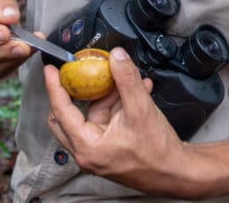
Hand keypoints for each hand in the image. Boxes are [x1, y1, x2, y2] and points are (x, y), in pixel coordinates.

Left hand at [43, 47, 204, 196]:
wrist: (176, 172)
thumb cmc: (157, 151)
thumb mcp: (140, 110)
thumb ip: (127, 80)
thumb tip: (116, 55)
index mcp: (87, 146)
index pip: (62, 111)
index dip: (55, 87)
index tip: (51, 69)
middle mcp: (88, 152)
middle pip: (67, 117)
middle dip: (75, 93)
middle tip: (79, 73)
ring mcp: (98, 152)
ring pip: (91, 117)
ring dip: (105, 96)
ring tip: (124, 80)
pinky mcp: (110, 149)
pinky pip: (106, 121)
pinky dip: (116, 105)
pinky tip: (136, 90)